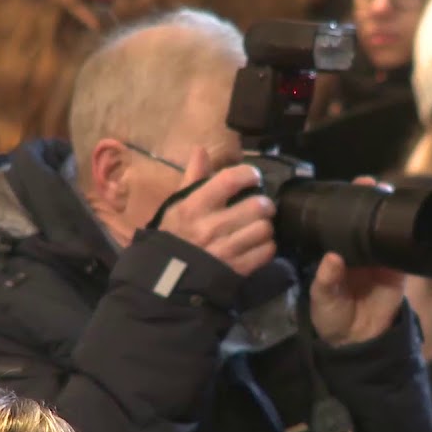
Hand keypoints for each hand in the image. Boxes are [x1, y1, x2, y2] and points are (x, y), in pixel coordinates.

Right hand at [157, 147, 276, 276]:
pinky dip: (267, 247)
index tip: (253, 177)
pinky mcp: (236, 270)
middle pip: (257, 206)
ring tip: (258, 227)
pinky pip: (266, 252)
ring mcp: (225, 250)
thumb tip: (201, 150)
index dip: (248, 174)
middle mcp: (211, 226)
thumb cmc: (173, 236)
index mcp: (195, 206)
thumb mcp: (177, 206)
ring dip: (266, 227)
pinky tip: (258, 245)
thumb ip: (192, 178)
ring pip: (264, 229)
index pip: (230, 179)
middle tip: (261, 206)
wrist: (165, 281)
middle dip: (265, 204)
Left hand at [309, 178, 405, 346]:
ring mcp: (380, 260)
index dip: (347, 204)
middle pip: (367, 221)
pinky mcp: (398, 273)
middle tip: (372, 184)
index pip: (342, 223)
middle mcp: (360, 252)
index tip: (350, 188)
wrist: (356, 341)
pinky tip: (408, 225)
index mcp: (338, 253)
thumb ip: (325, 279)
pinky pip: (404, 253)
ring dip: (390, 215)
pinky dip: (407, 240)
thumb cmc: (332, 316)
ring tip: (390, 196)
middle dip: (371, 200)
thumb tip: (332, 258)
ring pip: (387, 231)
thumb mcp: (322, 297)